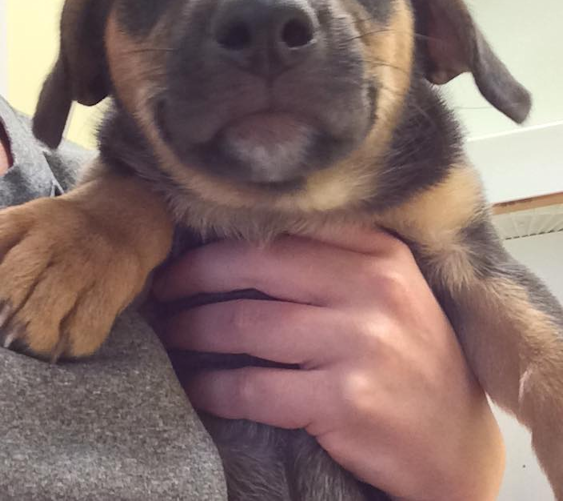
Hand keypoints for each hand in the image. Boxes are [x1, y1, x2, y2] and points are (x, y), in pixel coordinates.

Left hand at [153, 225, 504, 500]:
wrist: (454, 444)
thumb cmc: (411, 356)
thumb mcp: (391, 290)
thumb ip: (334, 257)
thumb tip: (242, 242)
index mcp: (381, 253)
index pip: (284, 230)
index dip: (222, 241)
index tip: (184, 252)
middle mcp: (373, 289)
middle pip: (257, 267)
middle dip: (195, 277)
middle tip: (163, 290)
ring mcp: (361, 344)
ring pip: (247, 324)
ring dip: (194, 331)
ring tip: (171, 333)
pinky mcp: (345, 402)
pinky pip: (254, 387)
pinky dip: (214, 386)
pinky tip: (197, 385)